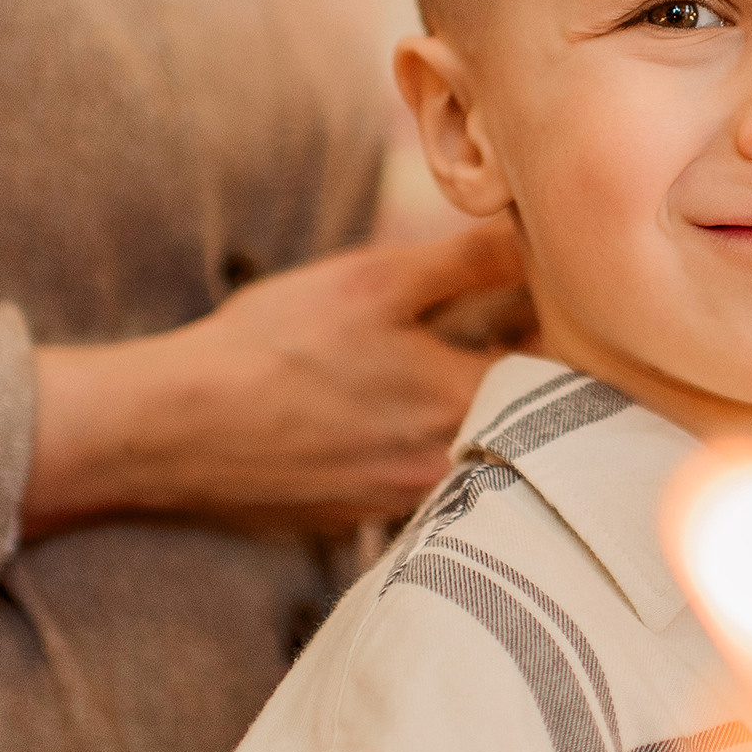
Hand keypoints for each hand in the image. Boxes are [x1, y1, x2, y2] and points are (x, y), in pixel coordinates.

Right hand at [23, 221, 527, 537]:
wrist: (175, 428)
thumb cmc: (270, 348)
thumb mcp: (373, 280)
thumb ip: (466, 260)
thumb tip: (534, 232)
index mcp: (463, 407)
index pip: (563, 381)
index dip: (575, 340)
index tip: (576, 309)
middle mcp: (450, 469)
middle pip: (527, 425)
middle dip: (538, 381)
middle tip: (533, 335)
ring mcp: (408, 503)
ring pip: (478, 455)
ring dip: (487, 418)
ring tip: (469, 370)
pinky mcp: (366, 519)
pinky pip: (429, 483)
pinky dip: (433, 448)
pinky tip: (397, 417)